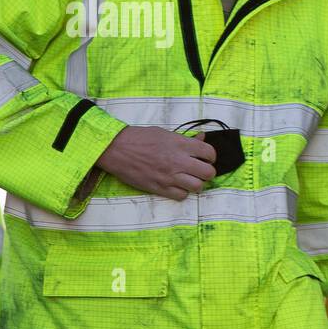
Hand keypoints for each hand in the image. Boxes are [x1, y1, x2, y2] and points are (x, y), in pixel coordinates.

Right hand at [96, 126, 216, 199]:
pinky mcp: (160, 188)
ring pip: (198, 187)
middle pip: (208, 173)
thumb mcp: (164, 132)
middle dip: (207, 172)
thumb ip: (185, 138)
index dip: (210, 156)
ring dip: (196, 184)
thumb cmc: (139, 138)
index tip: (205, 157)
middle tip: (199, 170)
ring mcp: (169, 176)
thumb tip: (202, 138)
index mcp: (180, 144)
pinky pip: (181, 196)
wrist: (117, 149)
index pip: (209, 153)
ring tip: (188, 179)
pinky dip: (182, 192)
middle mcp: (178, 161)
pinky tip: (176, 186)